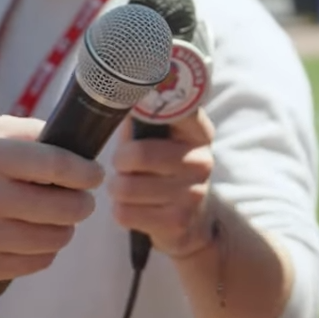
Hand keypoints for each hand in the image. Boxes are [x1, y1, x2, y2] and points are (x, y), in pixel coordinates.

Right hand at [0, 115, 102, 285]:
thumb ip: (35, 133)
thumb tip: (79, 144)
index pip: (60, 167)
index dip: (87, 173)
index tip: (93, 176)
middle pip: (65, 209)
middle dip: (82, 204)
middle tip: (79, 200)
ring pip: (55, 239)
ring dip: (64, 228)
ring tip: (56, 218)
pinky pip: (36, 263)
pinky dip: (43, 251)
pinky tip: (34, 237)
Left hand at [110, 111, 216, 257]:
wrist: (194, 220)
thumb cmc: (164, 169)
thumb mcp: (161, 139)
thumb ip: (143, 118)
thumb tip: (117, 95)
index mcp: (198, 133)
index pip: (176, 110)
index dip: (149, 109)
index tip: (137, 111)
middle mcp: (201, 161)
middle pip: (138, 155)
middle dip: (120, 160)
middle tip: (122, 164)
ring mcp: (192, 194)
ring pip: (126, 187)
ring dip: (117, 188)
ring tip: (127, 186)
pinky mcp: (177, 222)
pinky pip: (125, 213)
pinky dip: (121, 210)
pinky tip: (135, 206)